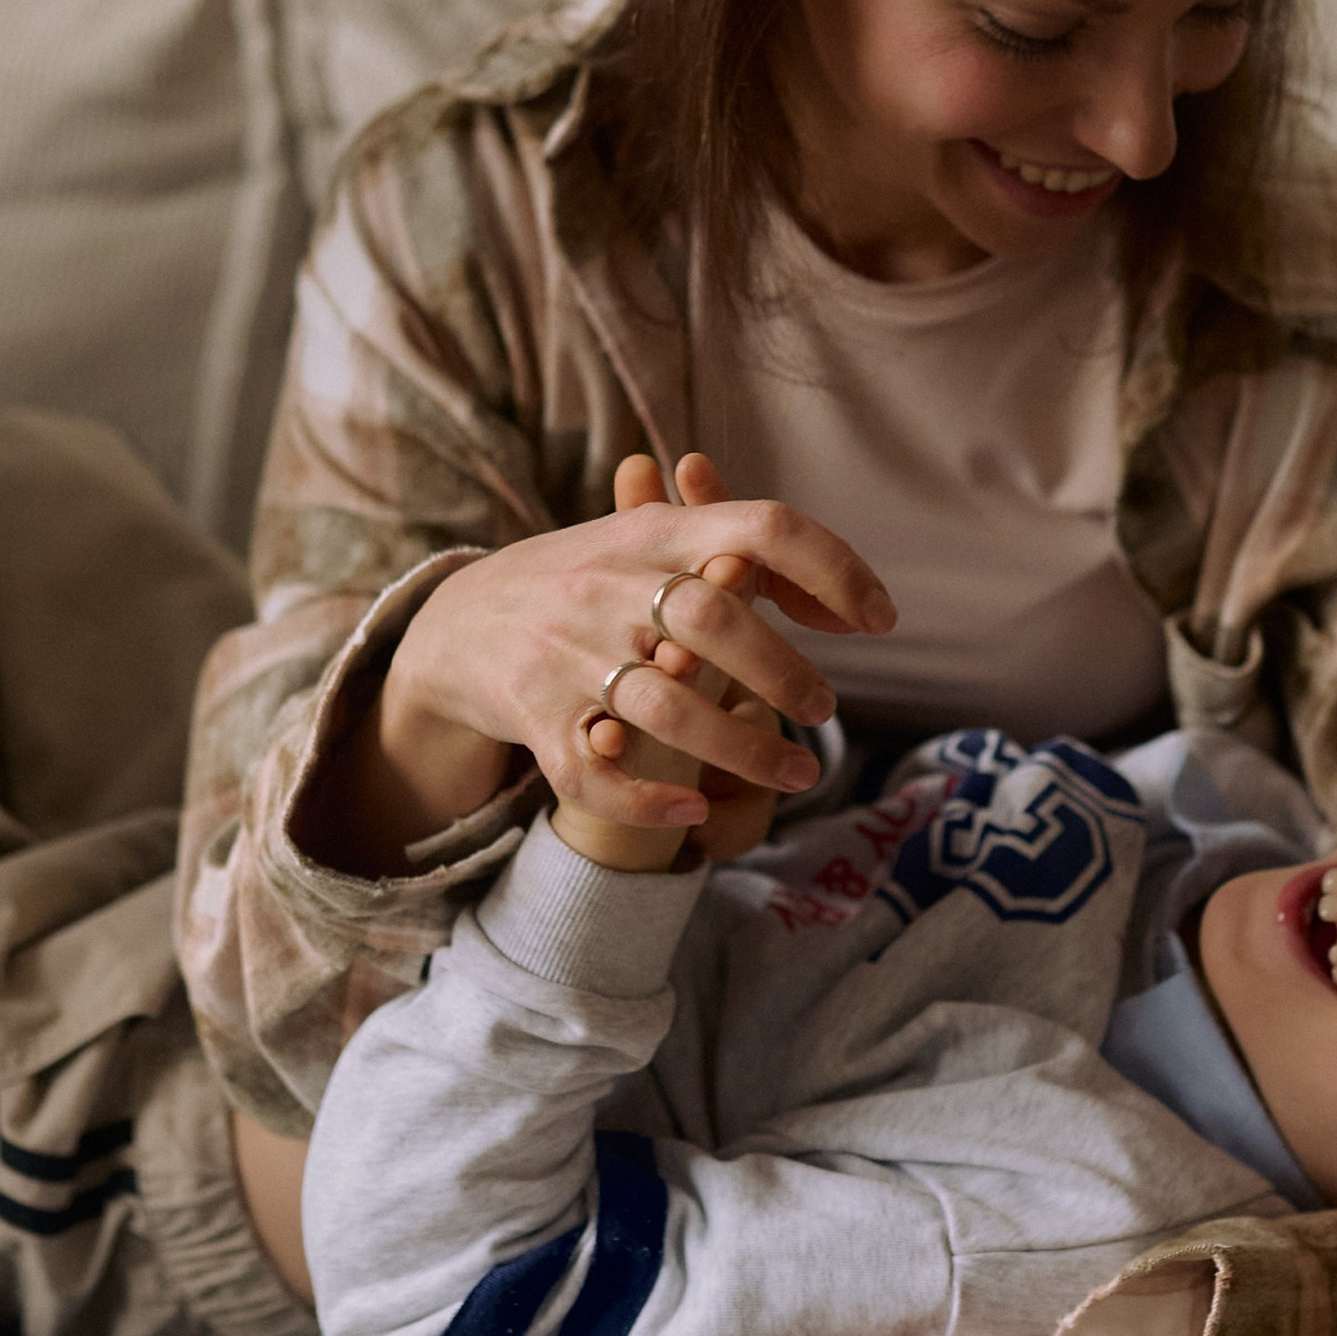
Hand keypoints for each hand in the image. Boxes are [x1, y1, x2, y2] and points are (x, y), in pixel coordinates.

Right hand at [340, 449, 891, 856]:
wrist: (457, 624)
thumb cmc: (587, 585)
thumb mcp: (648, 545)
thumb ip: (740, 557)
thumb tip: (839, 600)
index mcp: (653, 532)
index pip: (762, 526)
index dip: (833, 568)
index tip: (880, 619)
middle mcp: (609, 584)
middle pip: (715, 617)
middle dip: (784, 672)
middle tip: (825, 709)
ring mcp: (569, 653)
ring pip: (668, 707)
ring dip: (744, 749)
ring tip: (799, 774)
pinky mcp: (537, 719)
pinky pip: (595, 773)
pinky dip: (651, 800)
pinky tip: (698, 809)